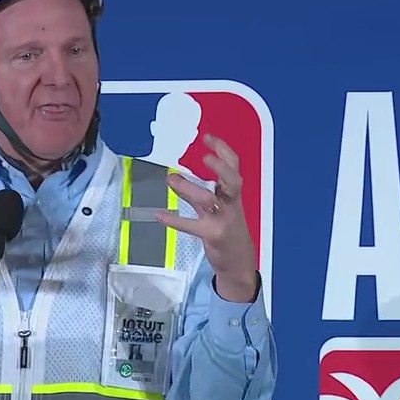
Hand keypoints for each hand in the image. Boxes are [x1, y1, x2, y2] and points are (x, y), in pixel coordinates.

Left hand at [155, 134, 258, 302]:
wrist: (239, 261)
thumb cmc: (230, 229)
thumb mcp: (226, 205)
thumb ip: (211, 189)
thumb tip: (185, 172)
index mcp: (234, 194)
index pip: (234, 166)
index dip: (223, 150)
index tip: (208, 137)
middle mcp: (232, 204)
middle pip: (232, 181)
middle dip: (220, 167)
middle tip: (204, 156)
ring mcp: (223, 220)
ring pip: (208, 200)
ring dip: (188, 188)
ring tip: (171, 180)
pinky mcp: (212, 235)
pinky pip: (191, 226)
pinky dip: (174, 220)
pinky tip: (160, 215)